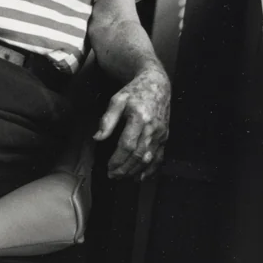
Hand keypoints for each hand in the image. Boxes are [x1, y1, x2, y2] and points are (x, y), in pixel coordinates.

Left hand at [93, 65, 169, 179]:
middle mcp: (153, 128)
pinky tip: (141, 177)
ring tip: (122, 178)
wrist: (157, 84)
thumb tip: (97, 138)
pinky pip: (159, 156)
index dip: (118, 159)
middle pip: (139, 155)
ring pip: (149, 158)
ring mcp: (161, 134)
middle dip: (125, 168)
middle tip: (112, 176)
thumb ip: (107, 120)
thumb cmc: (134, 91)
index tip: (108, 167)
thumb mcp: (117, 100)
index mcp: (139, 118)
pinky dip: (151, 169)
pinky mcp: (165, 136)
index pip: (128, 145)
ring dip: (135, 171)